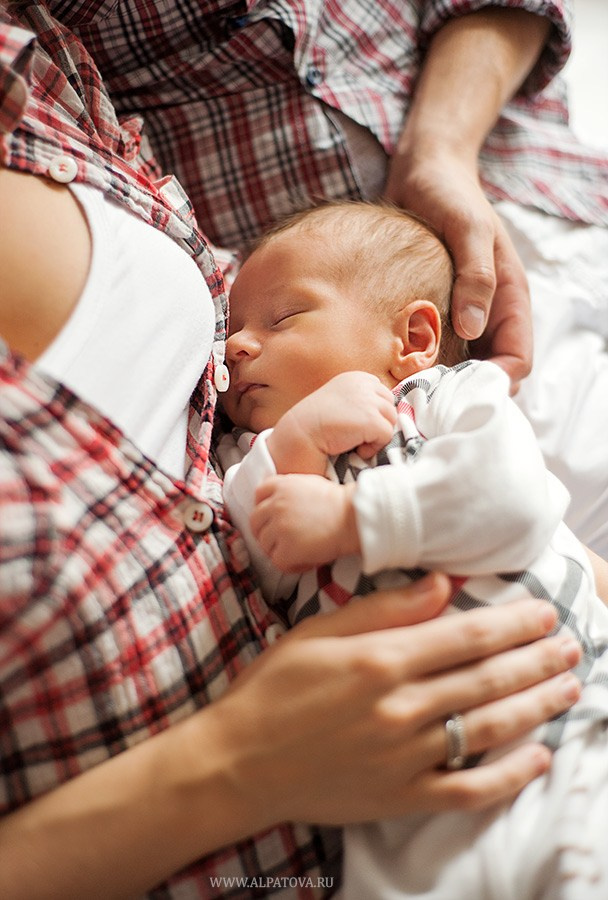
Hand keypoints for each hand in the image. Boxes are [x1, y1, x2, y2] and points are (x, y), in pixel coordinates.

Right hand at [219, 573, 581, 825]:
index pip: (467, 636)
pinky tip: (537, 757)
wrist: (238, 761)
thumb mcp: (319, 631)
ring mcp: (405, 757)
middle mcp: (401, 708)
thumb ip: (383, 608)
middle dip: (537, 659)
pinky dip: (508, 776)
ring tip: (568, 687)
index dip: (514, 623)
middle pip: (487, 679)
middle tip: (571, 645)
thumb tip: (441, 584)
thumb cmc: (274, 687)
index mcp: (381, 660)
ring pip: (488, 728)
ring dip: (535, 706)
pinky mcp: (401, 796)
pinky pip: (468, 790)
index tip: (544, 612)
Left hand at [251, 476, 358, 570]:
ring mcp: (279, 527)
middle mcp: (276, 504)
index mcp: (281, 485)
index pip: (258, 495)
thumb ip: (289, 490)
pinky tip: (305, 562)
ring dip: (278, 550)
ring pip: (264, 544)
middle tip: (281, 540)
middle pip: (255, 521)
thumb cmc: (339, 503)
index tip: (272, 517)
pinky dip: (290, 565)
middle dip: (265, 532)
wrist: (353, 519)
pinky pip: (277, 561)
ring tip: (298, 552)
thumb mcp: (309, 484)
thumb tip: (277, 502)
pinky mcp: (286, 549)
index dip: (263, 507)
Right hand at [268, 372, 396, 473]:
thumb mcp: (339, 400)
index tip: (354, 422)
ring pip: (391, 420)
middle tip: (355, 433)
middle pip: (389, 406)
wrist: (300, 433)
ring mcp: (369, 401)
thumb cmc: (316, 423)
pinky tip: (354, 448)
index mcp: (357, 377)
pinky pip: (386, 435)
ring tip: (354, 440)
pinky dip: (373, 447)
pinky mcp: (372, 419)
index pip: (381, 393)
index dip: (372, 412)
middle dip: (377, 422)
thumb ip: (360, 400)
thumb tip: (385, 414)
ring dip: (376, 435)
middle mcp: (364, 384)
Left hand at [384, 149, 531, 390]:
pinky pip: (434, 348)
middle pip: (488, 371)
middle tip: (425, 402)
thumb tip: (473, 327)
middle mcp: (488, 312)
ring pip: (460, 365)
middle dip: (464, 391)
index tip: (459, 396)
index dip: (495, 383)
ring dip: (439, 381)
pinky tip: (392, 368)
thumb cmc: (449, 193)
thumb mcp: (468, 228)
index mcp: (509, 298)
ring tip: (406, 392)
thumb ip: (475, 275)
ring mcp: (462, 313)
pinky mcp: (435, 309)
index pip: (517, 360)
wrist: (423, 171)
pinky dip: (419, 363)